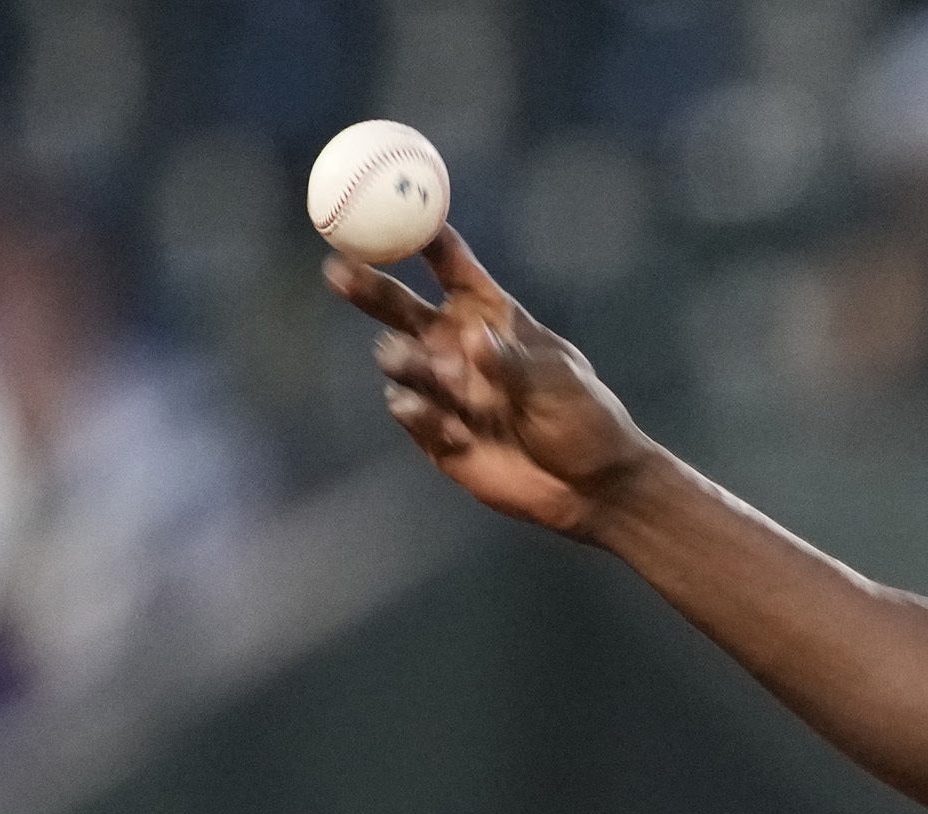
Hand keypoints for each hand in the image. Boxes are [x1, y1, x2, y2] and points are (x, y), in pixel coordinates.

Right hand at [325, 227, 656, 538]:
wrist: (589, 487)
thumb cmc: (585, 420)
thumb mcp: (558, 384)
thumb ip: (513, 362)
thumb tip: (473, 338)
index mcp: (491, 318)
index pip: (452, 270)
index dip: (427, 240)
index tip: (400, 211)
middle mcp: (458, 347)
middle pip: (401, 307)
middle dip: (369, 286)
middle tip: (339, 271)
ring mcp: (443, 389)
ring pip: (398, 359)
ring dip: (405, 360)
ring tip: (435, 374)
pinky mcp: (435, 432)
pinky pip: (409, 411)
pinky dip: (422, 415)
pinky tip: (454, 430)